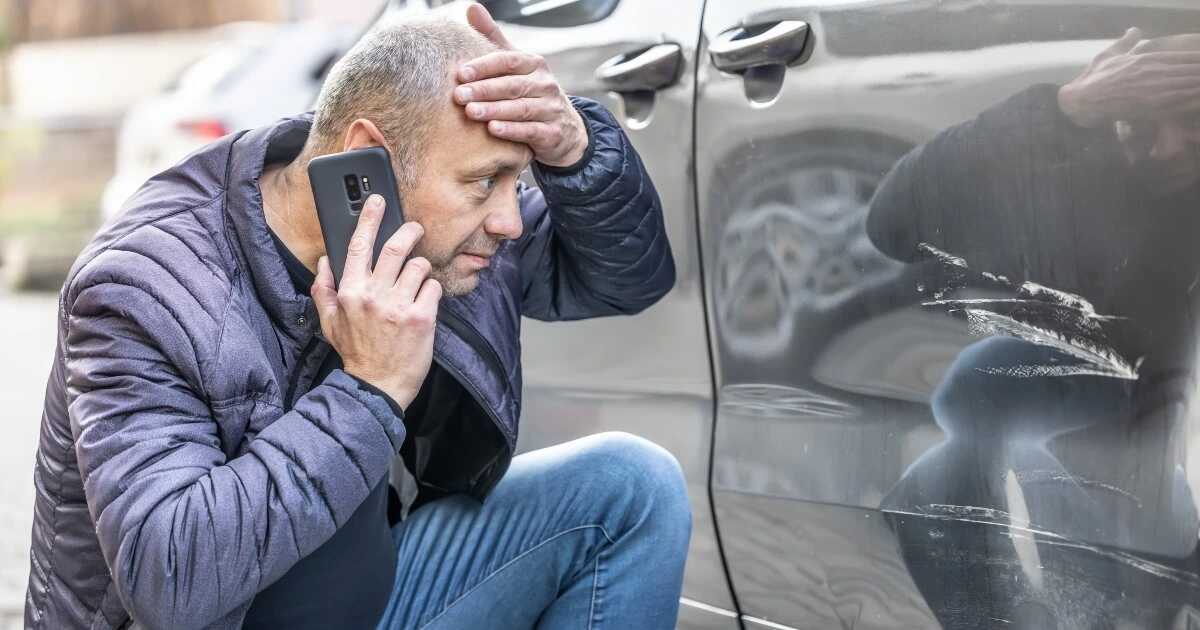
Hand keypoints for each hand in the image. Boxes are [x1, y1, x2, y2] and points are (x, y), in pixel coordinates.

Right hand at [311, 194, 440, 409]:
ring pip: (418, 266)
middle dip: (409, 231)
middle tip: (415, 229)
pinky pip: (433, 288)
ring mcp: (399, 306)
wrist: (378, 386)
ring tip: (417, 280)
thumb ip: (324, 289)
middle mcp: (374, 295)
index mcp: (350, 292)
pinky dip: (432, 290)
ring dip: (421, 267)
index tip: (378, 201)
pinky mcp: (422, 317)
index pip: (358, 245)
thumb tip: (324, 261)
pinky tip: (425, 303)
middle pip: (395, 247)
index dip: (369, 219)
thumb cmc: (356, 353)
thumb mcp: (330, 322)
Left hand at [455, 3, 588, 167]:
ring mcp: (551, 109)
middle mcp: (545, 84)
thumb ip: (494, 38)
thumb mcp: (516, 65)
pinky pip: (531, 131)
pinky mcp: (552, 134)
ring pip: (521, 108)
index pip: (508, 61)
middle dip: (484, 90)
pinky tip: (493, 129)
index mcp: (534, 64)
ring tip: (471, 112)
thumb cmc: (531, 93)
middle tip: (459, 95)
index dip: (485, 66)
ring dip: (495, 110)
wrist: (565, 130)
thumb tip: (472, 7)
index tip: (461, 73)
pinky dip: (512, 130)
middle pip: (512, 85)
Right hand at [1058, 27, 1199, 127]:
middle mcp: (1153, 73)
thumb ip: (1125, 42)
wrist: (1081, 101)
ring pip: (1187, 87)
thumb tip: (1134, 30)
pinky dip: (1190, 102)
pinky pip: (1177, 105)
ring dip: (1198, 86)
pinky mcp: (1150, 108)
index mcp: (1146, 59)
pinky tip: (1198, 101)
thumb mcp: (1108, 54)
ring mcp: (1153, 91)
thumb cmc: (1092, 78)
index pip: (1182, 57)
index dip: (1197, 60)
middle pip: (1189, 72)